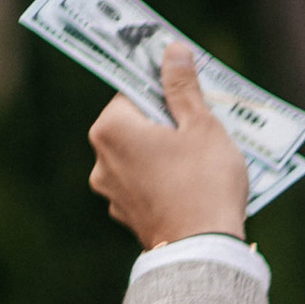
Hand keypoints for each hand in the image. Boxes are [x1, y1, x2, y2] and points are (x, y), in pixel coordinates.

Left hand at [87, 41, 250, 245]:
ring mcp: (111, 192)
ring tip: (201, 166)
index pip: (134, 92)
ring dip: (165, 155)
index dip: (165, 91)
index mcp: (111, 128)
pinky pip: (145, 187)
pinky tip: (191, 190)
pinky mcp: (126, 217)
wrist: (203, 252)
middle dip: (166, 125)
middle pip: (136, 125)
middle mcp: (100, 159)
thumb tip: (172, 50)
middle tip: (202, 132)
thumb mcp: (201, 125)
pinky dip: (164, 184)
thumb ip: (182, 86)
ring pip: (140, 158)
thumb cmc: (204, 183)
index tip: (188, 97)